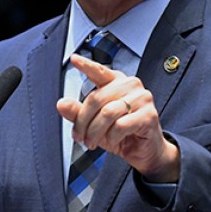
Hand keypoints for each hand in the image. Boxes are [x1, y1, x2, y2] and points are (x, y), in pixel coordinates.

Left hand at [56, 54, 179, 181]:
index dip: (86, 65)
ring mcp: (142, 99)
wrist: (143, 152)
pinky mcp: (148, 115)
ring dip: (95, 133)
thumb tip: (62, 104)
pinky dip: (112, 137)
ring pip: (107, 113)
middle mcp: (130, 86)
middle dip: (83, 122)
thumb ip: (78, 113)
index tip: (74, 59)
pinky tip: (113, 141)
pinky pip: (121, 125)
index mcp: (117, 82)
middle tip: (80, 137)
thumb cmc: (121, 134)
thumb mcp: (94, 124)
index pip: (100, 71)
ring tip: (92, 142)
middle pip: (96, 98)